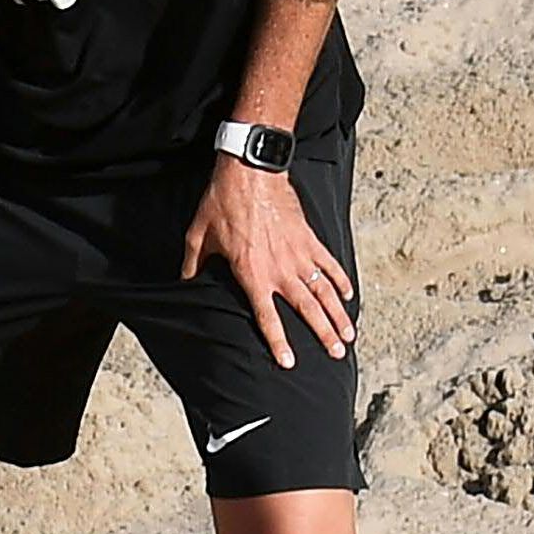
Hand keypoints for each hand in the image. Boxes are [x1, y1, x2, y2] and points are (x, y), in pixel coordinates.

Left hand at [181, 158, 354, 368]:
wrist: (250, 170)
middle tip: (336, 353)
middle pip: (306, 309)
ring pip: (323, 291)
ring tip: (348, 335)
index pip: (267, 317)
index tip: (290, 362)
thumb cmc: (222, 202)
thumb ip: (193, 262)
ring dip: (337, 314)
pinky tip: (347, 295)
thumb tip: (185, 279)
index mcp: (252, 273)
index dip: (279, 342)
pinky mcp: (309, 237)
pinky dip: (340, 279)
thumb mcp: (199, 234)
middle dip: (323, 334)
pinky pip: (328, 263)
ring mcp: (298, 253)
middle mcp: (280, 269)